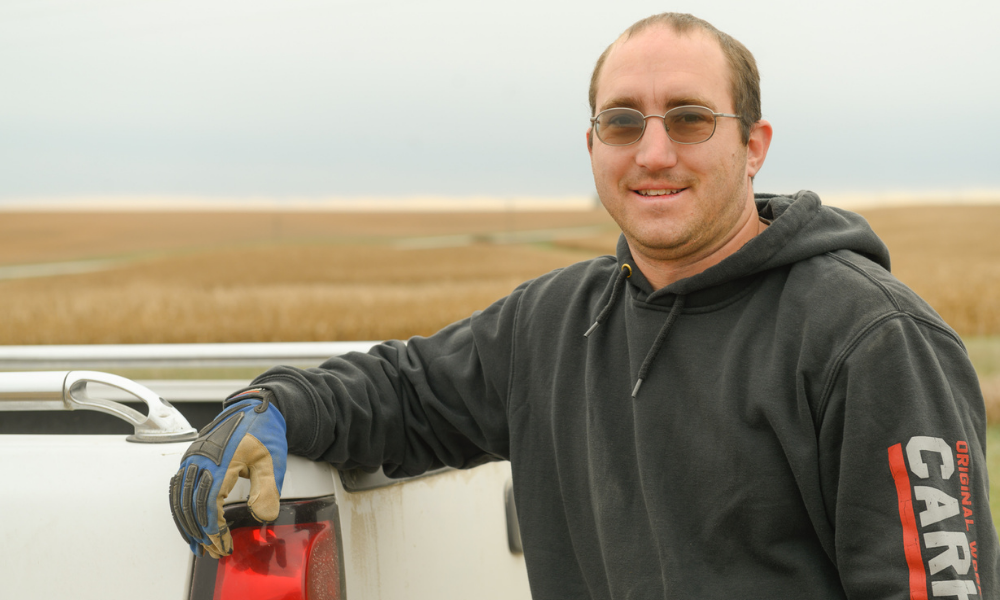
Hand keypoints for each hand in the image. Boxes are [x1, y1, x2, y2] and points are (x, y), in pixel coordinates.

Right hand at [169, 388, 286, 557]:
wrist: (255, 408)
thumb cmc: (264, 431)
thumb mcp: (272, 460)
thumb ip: (267, 489)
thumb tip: (263, 517)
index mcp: (221, 461)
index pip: (210, 505)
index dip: (214, 529)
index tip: (223, 545)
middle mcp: (201, 459)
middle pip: (192, 506)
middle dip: (202, 533)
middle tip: (214, 551)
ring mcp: (193, 458)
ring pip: (181, 499)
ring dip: (188, 525)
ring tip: (198, 544)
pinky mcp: (190, 457)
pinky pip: (179, 488)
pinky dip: (181, 509)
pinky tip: (188, 523)